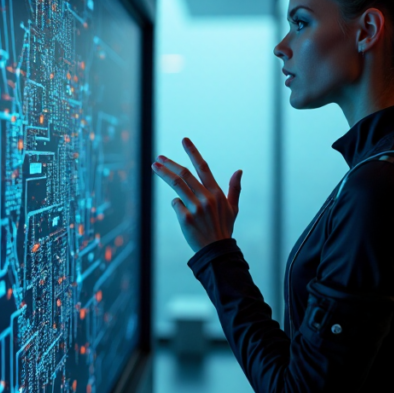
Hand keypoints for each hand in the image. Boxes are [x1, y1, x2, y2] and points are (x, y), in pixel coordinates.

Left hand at [151, 137, 242, 252]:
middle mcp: (206, 198)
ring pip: (177, 184)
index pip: (203, 167)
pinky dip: (176, 204)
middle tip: (158, 158)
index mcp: (217, 193)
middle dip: (170, 163)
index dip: (193, 152)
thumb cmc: (224, 229)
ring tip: (154, 166)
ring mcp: (195, 207)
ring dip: (164, 173)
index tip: (184, 141)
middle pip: (185, 174)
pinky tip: (180, 210)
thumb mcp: (233, 208)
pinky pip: (176, 204)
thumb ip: (234, 188)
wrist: (217, 251)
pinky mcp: (186, 218)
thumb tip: (239, 171)